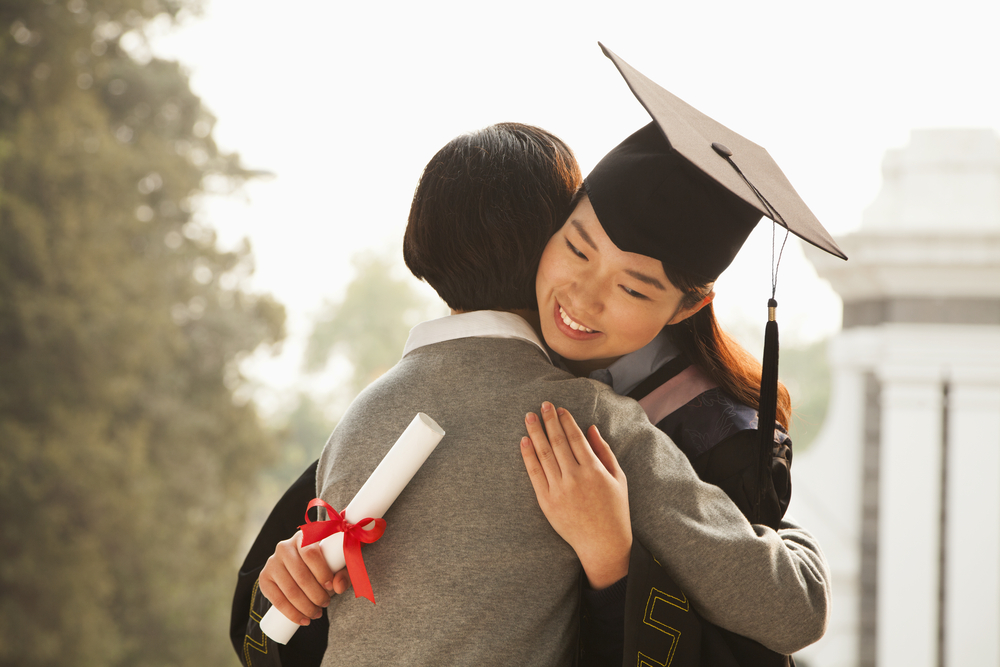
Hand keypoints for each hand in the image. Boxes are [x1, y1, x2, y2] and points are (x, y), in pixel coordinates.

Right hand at [258, 531, 351, 624]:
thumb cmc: (326, 563)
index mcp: (304, 536)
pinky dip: (291, 613)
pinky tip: (302, 619)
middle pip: (300, 574)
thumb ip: (345, 573)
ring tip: (317, 613)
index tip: (331, 587)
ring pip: (290, 589)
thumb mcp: (340, 564)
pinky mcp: (264, 578)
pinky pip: (276, 599)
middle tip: (326, 603)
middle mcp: (284, 547)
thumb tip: (338, 586)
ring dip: (305, 607)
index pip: (310, 553)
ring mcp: (272, 562)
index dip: (321, 572)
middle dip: (316, 595)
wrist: (306, 568)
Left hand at [520, 402, 631, 588]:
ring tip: (529, 417)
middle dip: (549, 421)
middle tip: (542, 405)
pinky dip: (528, 456)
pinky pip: (534, 474)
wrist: (603, 544)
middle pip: (558, 442)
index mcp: (594, 470)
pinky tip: (524, 441)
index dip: (566, 421)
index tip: (559, 409)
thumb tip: (591, 428)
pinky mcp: (546, 502)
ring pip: (544, 454)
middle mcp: (575, 477)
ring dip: (535, 433)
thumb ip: (605, 451)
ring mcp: (559, 490)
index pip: (576, 438)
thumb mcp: (618, 478)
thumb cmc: (614, 510)